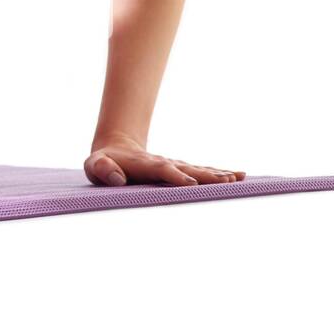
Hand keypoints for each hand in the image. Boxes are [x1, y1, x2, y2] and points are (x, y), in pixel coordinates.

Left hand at [84, 136, 246, 187]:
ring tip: (237, 178)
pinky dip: (220, 174)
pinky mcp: (181, 170)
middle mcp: (163, 163)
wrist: (115, 149)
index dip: (174, 176)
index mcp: (143, 165)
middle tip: (226, 181)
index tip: (190, 184)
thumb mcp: (95, 165)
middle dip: (205, 176)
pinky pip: (202, 172)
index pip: (161, 170)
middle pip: (186, 168)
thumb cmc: (103, 164)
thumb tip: (116, 178)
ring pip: (198, 169)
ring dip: (217, 175)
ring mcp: (174, 166)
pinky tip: (239, 176)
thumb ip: (102, 170)